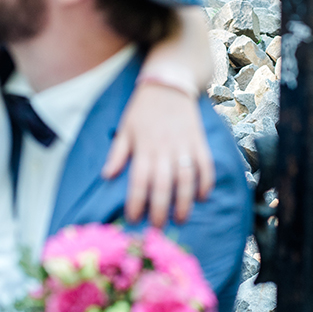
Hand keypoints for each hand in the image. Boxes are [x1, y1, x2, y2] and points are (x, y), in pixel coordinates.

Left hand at [104, 80, 214, 226]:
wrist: (169, 84)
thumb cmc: (143, 108)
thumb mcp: (125, 128)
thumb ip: (117, 154)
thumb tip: (106, 176)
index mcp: (144, 148)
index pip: (139, 181)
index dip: (136, 203)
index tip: (134, 219)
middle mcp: (164, 149)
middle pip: (164, 186)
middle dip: (161, 210)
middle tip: (159, 228)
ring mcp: (184, 146)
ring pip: (187, 179)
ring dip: (184, 202)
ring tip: (181, 218)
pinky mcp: (199, 142)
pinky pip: (206, 166)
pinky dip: (206, 183)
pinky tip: (201, 197)